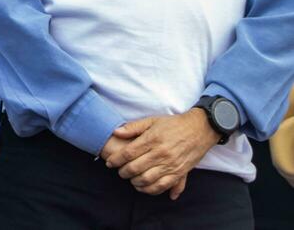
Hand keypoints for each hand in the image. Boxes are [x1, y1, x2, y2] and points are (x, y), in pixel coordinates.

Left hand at [101, 111, 219, 195]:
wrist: (200, 129)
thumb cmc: (174, 124)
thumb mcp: (152, 120)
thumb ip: (134, 127)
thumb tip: (116, 132)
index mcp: (152, 139)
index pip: (128, 153)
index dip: (116, 160)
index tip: (109, 163)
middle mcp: (161, 153)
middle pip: (136, 168)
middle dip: (123, 172)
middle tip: (119, 172)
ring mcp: (172, 164)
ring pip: (148, 180)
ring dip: (136, 182)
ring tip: (131, 180)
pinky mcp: (181, 172)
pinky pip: (164, 186)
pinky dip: (152, 190)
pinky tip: (145, 188)